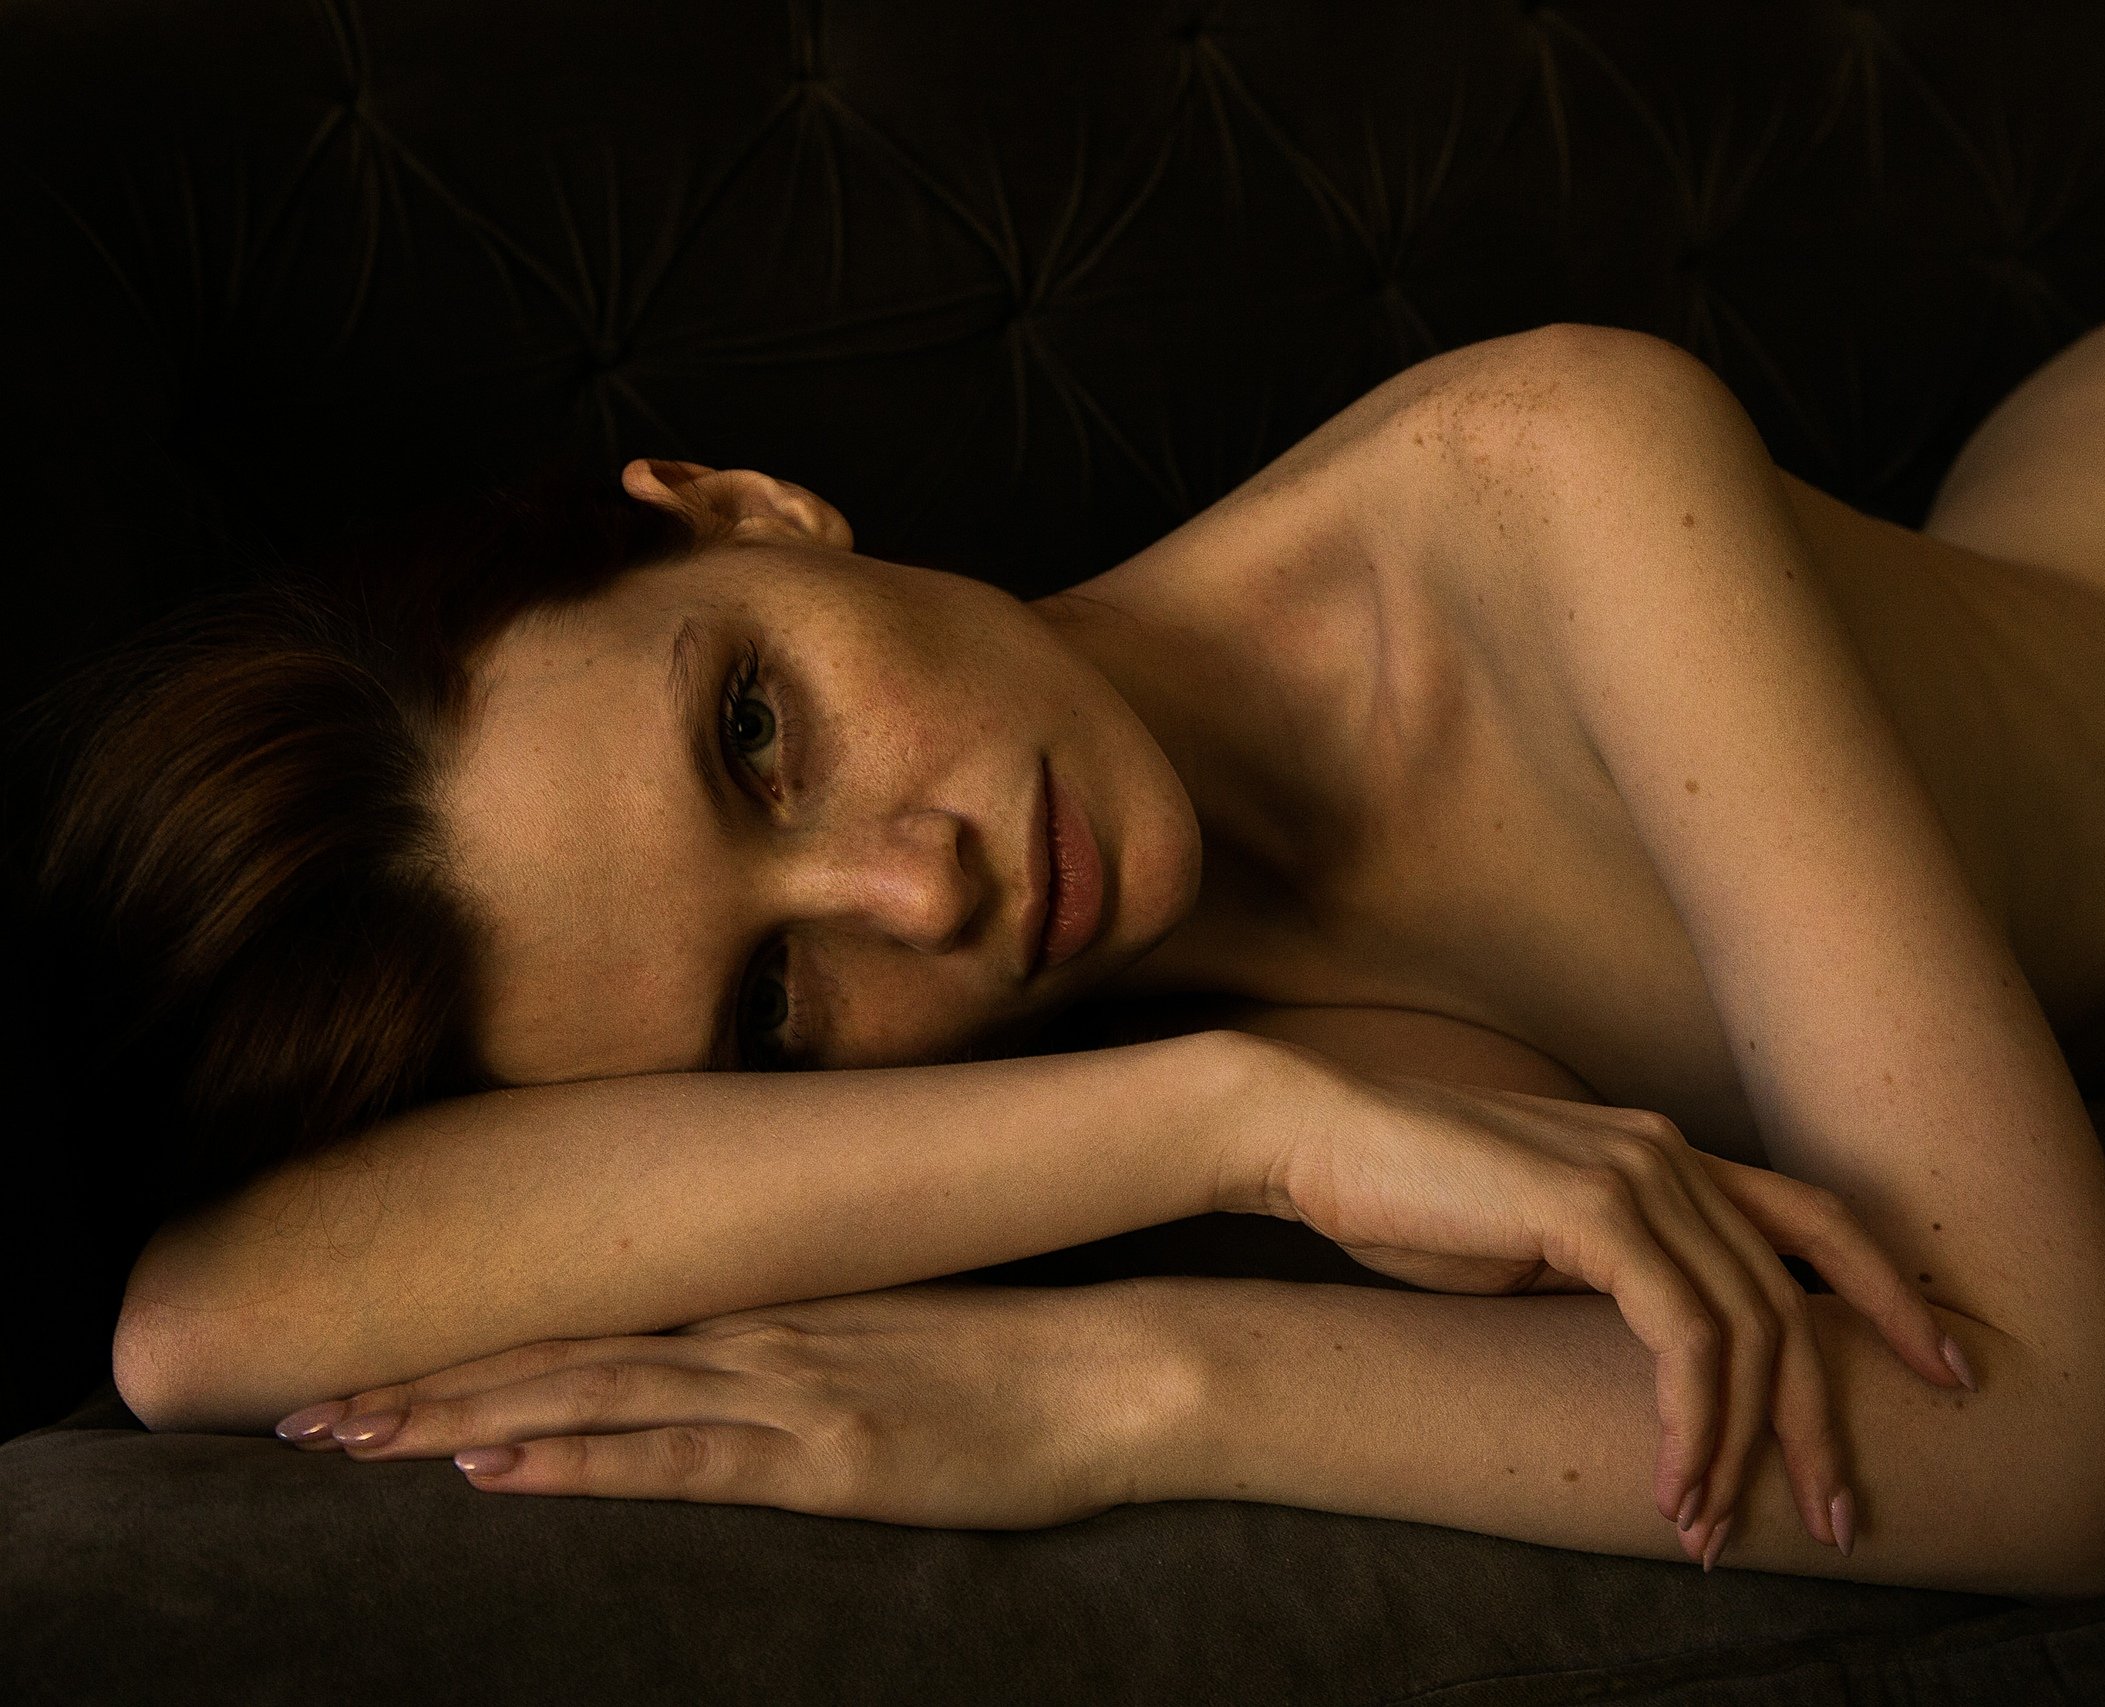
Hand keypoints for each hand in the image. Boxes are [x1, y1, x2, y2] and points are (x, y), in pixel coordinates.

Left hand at [272, 1281, 1188, 1527]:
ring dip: (458, 1413)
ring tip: (347, 1435)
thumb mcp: (889, 1337)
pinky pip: (676, 1458)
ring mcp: (785, 1388)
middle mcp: (754, 1332)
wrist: (1123, 1370)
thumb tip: (723, 1354)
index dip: (473, 1339)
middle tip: (302, 1410)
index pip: (591, 1316)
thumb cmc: (1019, 1362)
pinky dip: (576, 1460)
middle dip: (422, 1380)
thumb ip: (802, 1339)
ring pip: (588, 1393)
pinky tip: (493, 1467)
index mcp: (768, 1305)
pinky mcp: (823, 1456)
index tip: (369, 1360)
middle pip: (558, 1349)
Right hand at [1220, 1036, 1975, 1558]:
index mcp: (1665, 1152)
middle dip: (1825, 1423)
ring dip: (1742, 1450)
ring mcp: (1636, 1171)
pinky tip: (1673, 1486)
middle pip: (1796, 1300)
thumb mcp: (1536, 1242)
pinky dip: (1692, 1425)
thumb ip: (1613, 1275)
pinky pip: (1684, 1340)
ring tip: (1715, 1534)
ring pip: (1748, 1332)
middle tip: (1839, 1521)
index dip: (1892, 1296)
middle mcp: (1670, 1152)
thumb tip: (1667, 1358)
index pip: (1816, 1222)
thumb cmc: (1405, 1197)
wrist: (1310, 1134)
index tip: (1947, 1373)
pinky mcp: (1592, 1208)